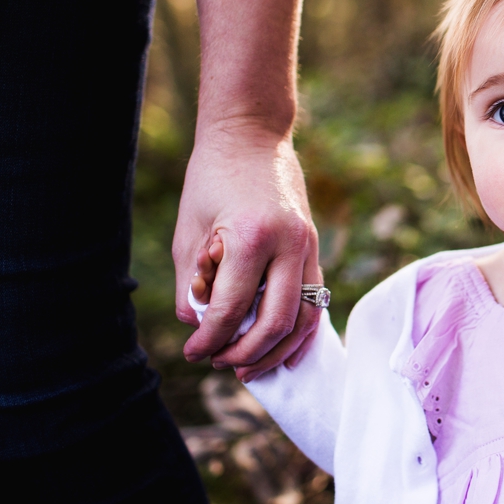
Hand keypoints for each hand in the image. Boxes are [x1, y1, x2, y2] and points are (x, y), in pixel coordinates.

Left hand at [173, 129, 320, 379]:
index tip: (192, 352)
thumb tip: (200, 327)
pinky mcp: (314, 247)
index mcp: (252, 237)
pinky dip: (300, 330)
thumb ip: (191, 285)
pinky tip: (282, 348)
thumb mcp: (188, 232)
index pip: (231, 309)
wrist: (252, 135)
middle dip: (244, 353)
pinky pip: (315, 300)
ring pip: (305, 318)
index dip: (209, 339)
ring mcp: (308, 246)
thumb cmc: (211, 179)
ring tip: (249, 368)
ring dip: (278, 350)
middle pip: (275, 322)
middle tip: (218, 363)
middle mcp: (289, 244)